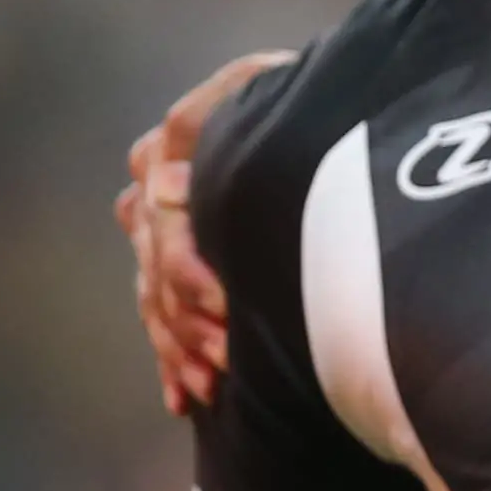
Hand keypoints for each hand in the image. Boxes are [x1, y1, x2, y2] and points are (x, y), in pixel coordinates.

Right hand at [120, 52, 291, 414]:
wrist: (334, 111)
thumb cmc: (318, 101)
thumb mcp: (278, 93)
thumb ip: (216, 127)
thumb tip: (160, 184)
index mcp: (179, 140)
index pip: (160, 216)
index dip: (186, 264)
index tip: (223, 302)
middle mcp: (159, 182)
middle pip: (156, 265)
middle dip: (188, 318)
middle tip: (227, 355)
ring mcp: (164, 224)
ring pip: (156, 297)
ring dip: (180, 345)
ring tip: (211, 383)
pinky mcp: (181, 260)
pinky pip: (163, 316)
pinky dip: (174, 359)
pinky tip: (184, 396)